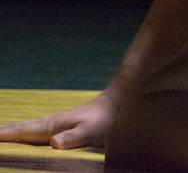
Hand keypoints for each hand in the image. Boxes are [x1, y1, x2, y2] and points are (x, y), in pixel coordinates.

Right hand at [0, 91, 114, 148]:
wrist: (115, 106)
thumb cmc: (104, 120)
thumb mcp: (90, 131)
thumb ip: (72, 137)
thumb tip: (53, 143)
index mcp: (52, 126)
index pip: (24, 131)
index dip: (6, 134)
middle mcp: (51, 124)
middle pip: (22, 128)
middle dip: (5, 131)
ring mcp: (56, 124)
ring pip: (29, 128)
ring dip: (13, 131)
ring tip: (1, 134)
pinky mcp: (62, 126)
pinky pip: (37, 131)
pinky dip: (26, 132)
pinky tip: (27, 135)